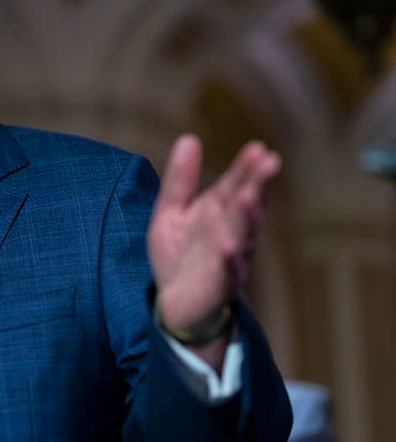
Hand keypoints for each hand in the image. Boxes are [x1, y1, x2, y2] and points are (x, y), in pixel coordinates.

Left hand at [148, 134, 280, 337]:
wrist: (174, 304)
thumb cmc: (179, 254)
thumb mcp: (171, 211)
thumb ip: (181, 179)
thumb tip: (188, 138)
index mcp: (220, 213)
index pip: (237, 185)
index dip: (247, 168)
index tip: (258, 148)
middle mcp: (232, 233)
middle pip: (246, 206)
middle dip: (258, 185)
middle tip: (270, 162)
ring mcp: (229, 259)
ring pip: (241, 236)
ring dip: (248, 217)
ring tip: (250, 195)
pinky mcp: (218, 285)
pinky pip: (226, 272)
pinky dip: (229, 260)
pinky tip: (230, 246)